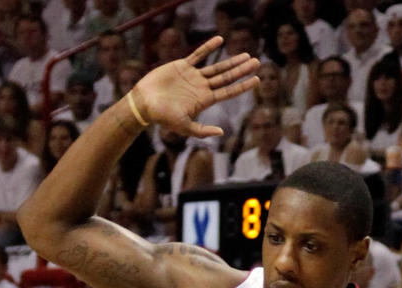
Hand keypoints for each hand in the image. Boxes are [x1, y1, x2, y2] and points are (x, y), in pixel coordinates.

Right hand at [130, 38, 259, 139]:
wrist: (144, 103)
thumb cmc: (162, 117)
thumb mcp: (184, 127)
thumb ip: (202, 131)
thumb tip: (222, 132)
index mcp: (204, 101)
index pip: (228, 92)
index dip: (243, 86)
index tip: (257, 79)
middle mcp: (201, 88)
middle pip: (226, 77)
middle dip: (242, 70)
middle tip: (257, 62)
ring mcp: (193, 77)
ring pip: (216, 67)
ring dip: (231, 61)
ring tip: (246, 55)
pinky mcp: (182, 67)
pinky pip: (198, 54)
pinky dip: (208, 47)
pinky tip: (220, 40)